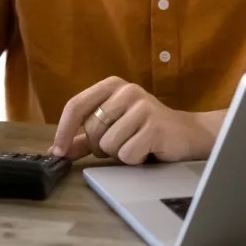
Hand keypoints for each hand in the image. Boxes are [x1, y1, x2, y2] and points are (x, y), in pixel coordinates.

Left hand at [50, 76, 213, 163]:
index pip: (76, 105)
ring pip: (108, 144)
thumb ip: (84, 138)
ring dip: (120, 153)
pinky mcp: (154, 126)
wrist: (187, 134)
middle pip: (91, 130)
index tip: (58, 152)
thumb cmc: (145, 130)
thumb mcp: (112, 127)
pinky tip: (148, 150)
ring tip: (137, 144)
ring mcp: (142, 106)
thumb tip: (57, 150)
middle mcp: (126, 90)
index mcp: (111, 85)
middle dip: (101, 147)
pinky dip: (135, 159)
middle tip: (122, 143)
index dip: (64, 130)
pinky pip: (126, 154)